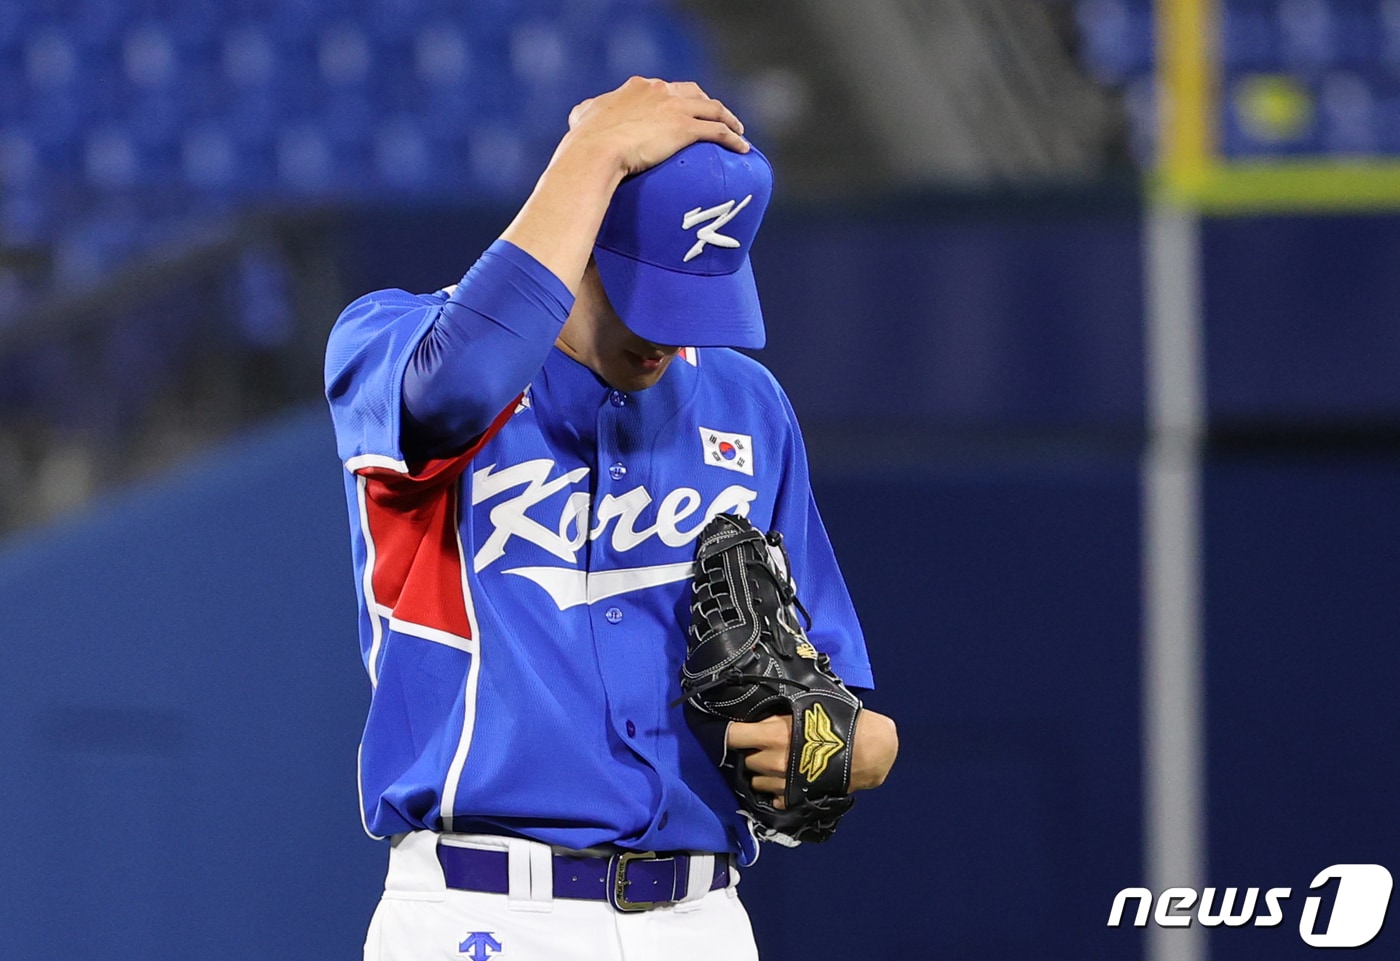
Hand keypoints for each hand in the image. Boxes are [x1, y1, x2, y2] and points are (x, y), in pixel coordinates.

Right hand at [563, 76, 747, 178]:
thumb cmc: (586, 139)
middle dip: (706, 104)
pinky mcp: (686, 128)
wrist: (596, 150)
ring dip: (729, 118)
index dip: (677, 98)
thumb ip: (588, 112)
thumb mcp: (583, 117)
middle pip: (693, 93)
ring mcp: (675, 108)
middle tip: (716, 117)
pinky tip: (743, 148)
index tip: (682, 110)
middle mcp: (660, 91)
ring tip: (738, 130)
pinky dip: (733, 138)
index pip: (664, 88)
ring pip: (713, 108)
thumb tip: (583, 114)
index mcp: (638, 88)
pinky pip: (718, 131)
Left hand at [726, 709, 898, 807]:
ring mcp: (782, 782)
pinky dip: (775, 790)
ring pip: (756, 781)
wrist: (867, 750)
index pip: (732, 736)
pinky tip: (786, 780)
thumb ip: (776, 714)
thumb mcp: (803, 708)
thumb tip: (753, 714)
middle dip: (752, 752)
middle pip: (745, 759)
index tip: (729, 732)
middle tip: (763, 746)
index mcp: (773, 734)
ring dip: (761, 773)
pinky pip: (772, 797)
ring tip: (776, 764)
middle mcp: (773, 760)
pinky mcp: (794, 798)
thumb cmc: (838, 721)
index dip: (727, 733)